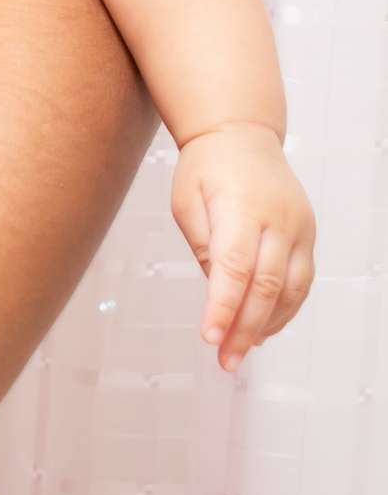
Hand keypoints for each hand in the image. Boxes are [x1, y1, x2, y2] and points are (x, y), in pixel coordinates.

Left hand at [170, 120, 315, 368]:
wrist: (242, 134)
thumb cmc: (206, 168)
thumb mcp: (186, 200)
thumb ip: (202, 244)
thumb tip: (216, 290)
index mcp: (241, 207)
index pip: (234, 268)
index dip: (223, 307)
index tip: (209, 338)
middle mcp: (277, 219)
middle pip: (265, 285)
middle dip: (244, 328)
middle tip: (225, 360)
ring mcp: (299, 227)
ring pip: (291, 288)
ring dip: (268, 324)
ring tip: (242, 349)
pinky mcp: (308, 234)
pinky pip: (302, 280)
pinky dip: (285, 308)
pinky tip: (264, 326)